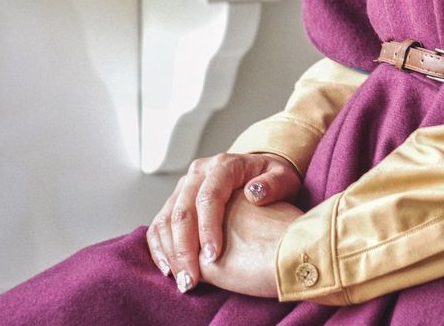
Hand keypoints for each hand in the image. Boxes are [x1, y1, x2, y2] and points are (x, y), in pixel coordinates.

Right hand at [146, 151, 301, 292]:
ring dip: (171, 251)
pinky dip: (160, 247)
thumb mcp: (283, 178)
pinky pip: (160, 223)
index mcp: (225, 164)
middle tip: (192, 279)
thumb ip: (274, 184)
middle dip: (185, 248)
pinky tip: (169, 269)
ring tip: (182, 279)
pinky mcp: (176, 199)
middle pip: (184, 209)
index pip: (210, 195)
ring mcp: (185, 185)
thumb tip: (254, 192)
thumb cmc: (273, 178)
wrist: (260, 171)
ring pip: (168, 217)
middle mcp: (200, 171)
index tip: (212, 257)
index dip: (208, 227)